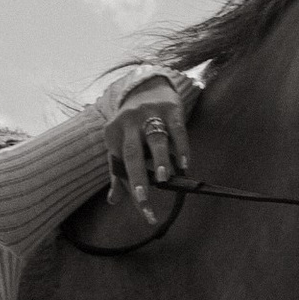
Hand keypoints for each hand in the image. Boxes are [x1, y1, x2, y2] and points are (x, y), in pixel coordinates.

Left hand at [104, 71, 192, 221]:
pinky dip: (182, 147)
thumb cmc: (132, 125)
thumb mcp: (120, 143)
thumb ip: (118, 172)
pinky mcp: (170, 109)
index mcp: (113, 135)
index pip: (122, 168)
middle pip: (132, 153)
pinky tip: (186, 164)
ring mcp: (149, 114)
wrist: (146, 87)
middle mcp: (128, 124)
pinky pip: (177, 129)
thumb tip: (113, 201)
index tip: (146, 212)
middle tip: (144, 199)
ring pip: (155, 139)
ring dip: (160, 159)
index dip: (133, 191)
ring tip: (165, 178)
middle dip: (138, 177)